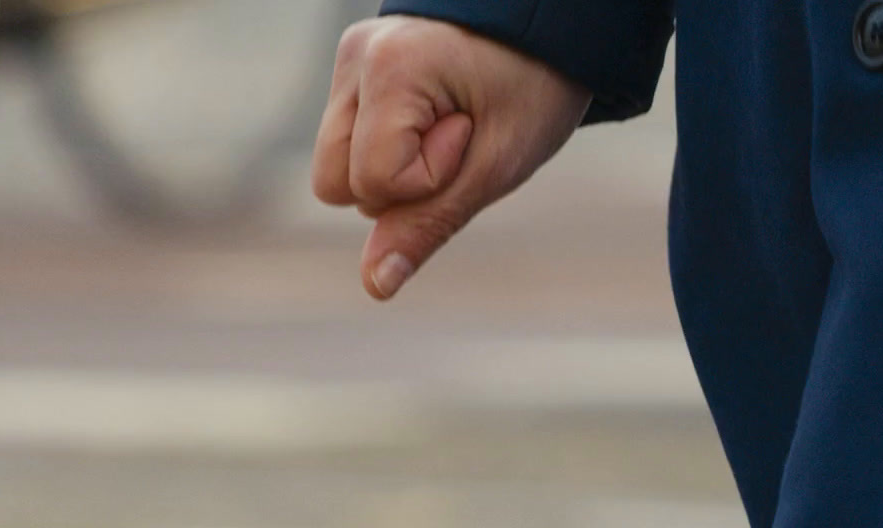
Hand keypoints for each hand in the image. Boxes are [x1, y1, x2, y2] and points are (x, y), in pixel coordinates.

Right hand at [312, 16, 590, 299]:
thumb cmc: (535, 86)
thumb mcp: (495, 165)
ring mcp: (348, 60)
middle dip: (397, 185)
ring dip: (390, 169)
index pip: (373, 182)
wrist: (550, 21)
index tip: (474, 132)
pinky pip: (348, 144)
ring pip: (335, 169)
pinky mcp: (353, 69)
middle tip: (461, 135)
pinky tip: (432, 119)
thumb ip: (428, 224)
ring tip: (446, 128)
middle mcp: (355, 57)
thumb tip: (375, 285)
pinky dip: (390, 148)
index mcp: (389, 67)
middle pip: (332, 184)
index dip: (431, 180)